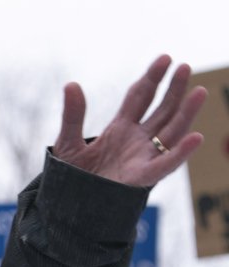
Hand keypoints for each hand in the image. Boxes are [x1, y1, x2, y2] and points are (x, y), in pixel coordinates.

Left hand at [52, 55, 204, 186]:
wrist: (68, 207)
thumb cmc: (71, 177)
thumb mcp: (68, 142)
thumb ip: (73, 116)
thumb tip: (71, 84)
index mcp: (119, 129)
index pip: (140, 97)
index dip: (152, 78)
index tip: (166, 59)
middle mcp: (136, 140)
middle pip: (161, 110)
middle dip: (173, 89)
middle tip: (186, 66)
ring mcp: (142, 157)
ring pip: (170, 132)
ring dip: (186, 113)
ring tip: (199, 91)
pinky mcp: (142, 178)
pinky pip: (166, 164)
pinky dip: (180, 152)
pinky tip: (195, 137)